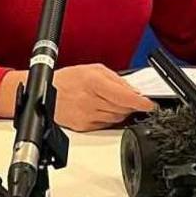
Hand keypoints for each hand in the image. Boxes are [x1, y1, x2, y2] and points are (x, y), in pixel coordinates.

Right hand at [0, 64, 155, 131]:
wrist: (45, 94)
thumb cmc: (68, 80)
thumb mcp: (94, 69)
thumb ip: (115, 79)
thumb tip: (133, 90)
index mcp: (93, 83)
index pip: (124, 96)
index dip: (141, 102)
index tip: (150, 104)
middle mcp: (90, 101)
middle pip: (123, 108)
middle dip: (132, 105)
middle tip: (135, 100)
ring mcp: (87, 116)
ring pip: (117, 118)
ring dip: (121, 111)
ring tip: (114, 101)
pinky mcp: (84, 127)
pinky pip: (106, 125)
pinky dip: (110, 118)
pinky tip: (104, 109)